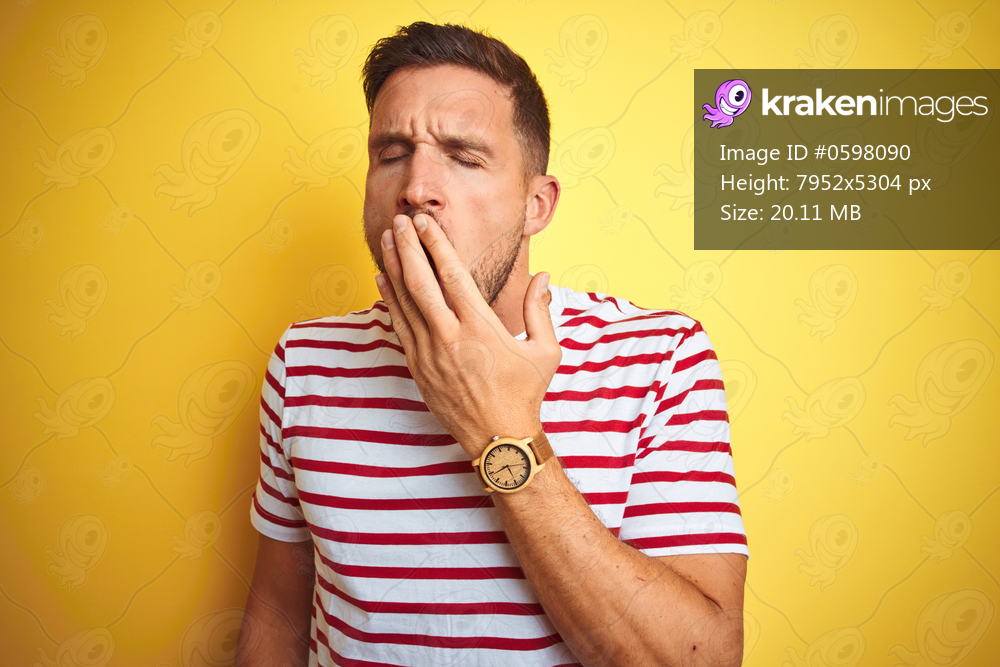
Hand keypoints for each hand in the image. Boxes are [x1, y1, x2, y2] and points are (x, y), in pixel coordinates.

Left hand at [375, 213, 560, 458]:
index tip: (425, 222)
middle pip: (421, 282)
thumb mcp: (546, 351)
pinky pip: (400, 326)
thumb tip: (544, 277)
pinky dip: (389, 300)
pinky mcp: (418, 368)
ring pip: (405, 301)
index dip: (436, 244)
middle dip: (409, 247)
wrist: (498, 440)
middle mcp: (450, 337)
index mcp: (481, 328)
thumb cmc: (525, 394)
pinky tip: (383, 279)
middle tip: (400, 220)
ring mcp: (430, 353)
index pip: (452, 275)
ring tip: (387, 239)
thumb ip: (541, 310)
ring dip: (394, 267)